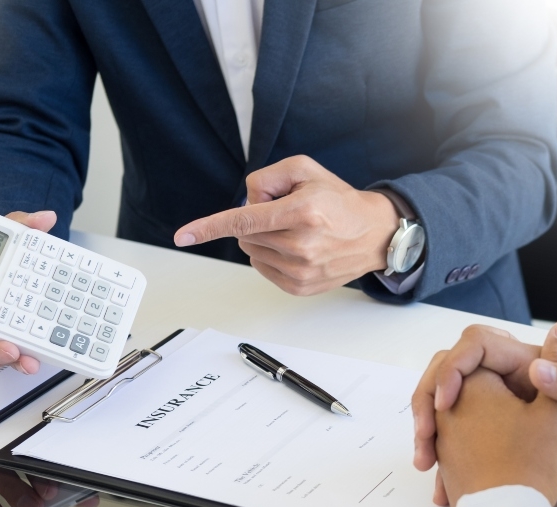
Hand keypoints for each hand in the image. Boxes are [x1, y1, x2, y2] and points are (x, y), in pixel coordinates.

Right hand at [0, 211, 56, 374]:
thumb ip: (21, 225)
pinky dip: (29, 358)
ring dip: (8, 362)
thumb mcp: (9, 236)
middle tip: (7, 348)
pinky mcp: (15, 344)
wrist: (22, 264)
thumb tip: (43, 218)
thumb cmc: (2, 255)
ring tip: (28, 359)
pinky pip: (17, 357)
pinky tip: (43, 355)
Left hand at [173, 155, 399, 295]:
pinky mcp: (300, 287)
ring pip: (252, 251)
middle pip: (245, 233)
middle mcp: (302, 245)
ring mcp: (302, 270)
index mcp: (303, 212)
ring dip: (264, 239)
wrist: (374, 234)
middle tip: (289, 213)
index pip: (244, 220)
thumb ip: (267, 177)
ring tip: (297, 231)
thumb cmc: (338, 200)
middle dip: (258, 219)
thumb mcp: (304, 170)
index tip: (183, 236)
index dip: (209, 226)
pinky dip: (270, 255)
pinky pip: (263, 268)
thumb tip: (245, 204)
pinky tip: (295, 248)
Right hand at [413, 321, 556, 505]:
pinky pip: (458, 433)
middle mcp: (511, 377)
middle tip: (424, 439)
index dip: (452, 369)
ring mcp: (501, 403)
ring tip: (426, 463)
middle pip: (451, 371)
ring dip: (430, 429)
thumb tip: (539, 366)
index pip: (475, 345)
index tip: (445, 405)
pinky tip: (442, 482)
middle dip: (428, 401)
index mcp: (528, 362)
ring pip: (449, 404)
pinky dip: (445, 453)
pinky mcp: (496, 429)